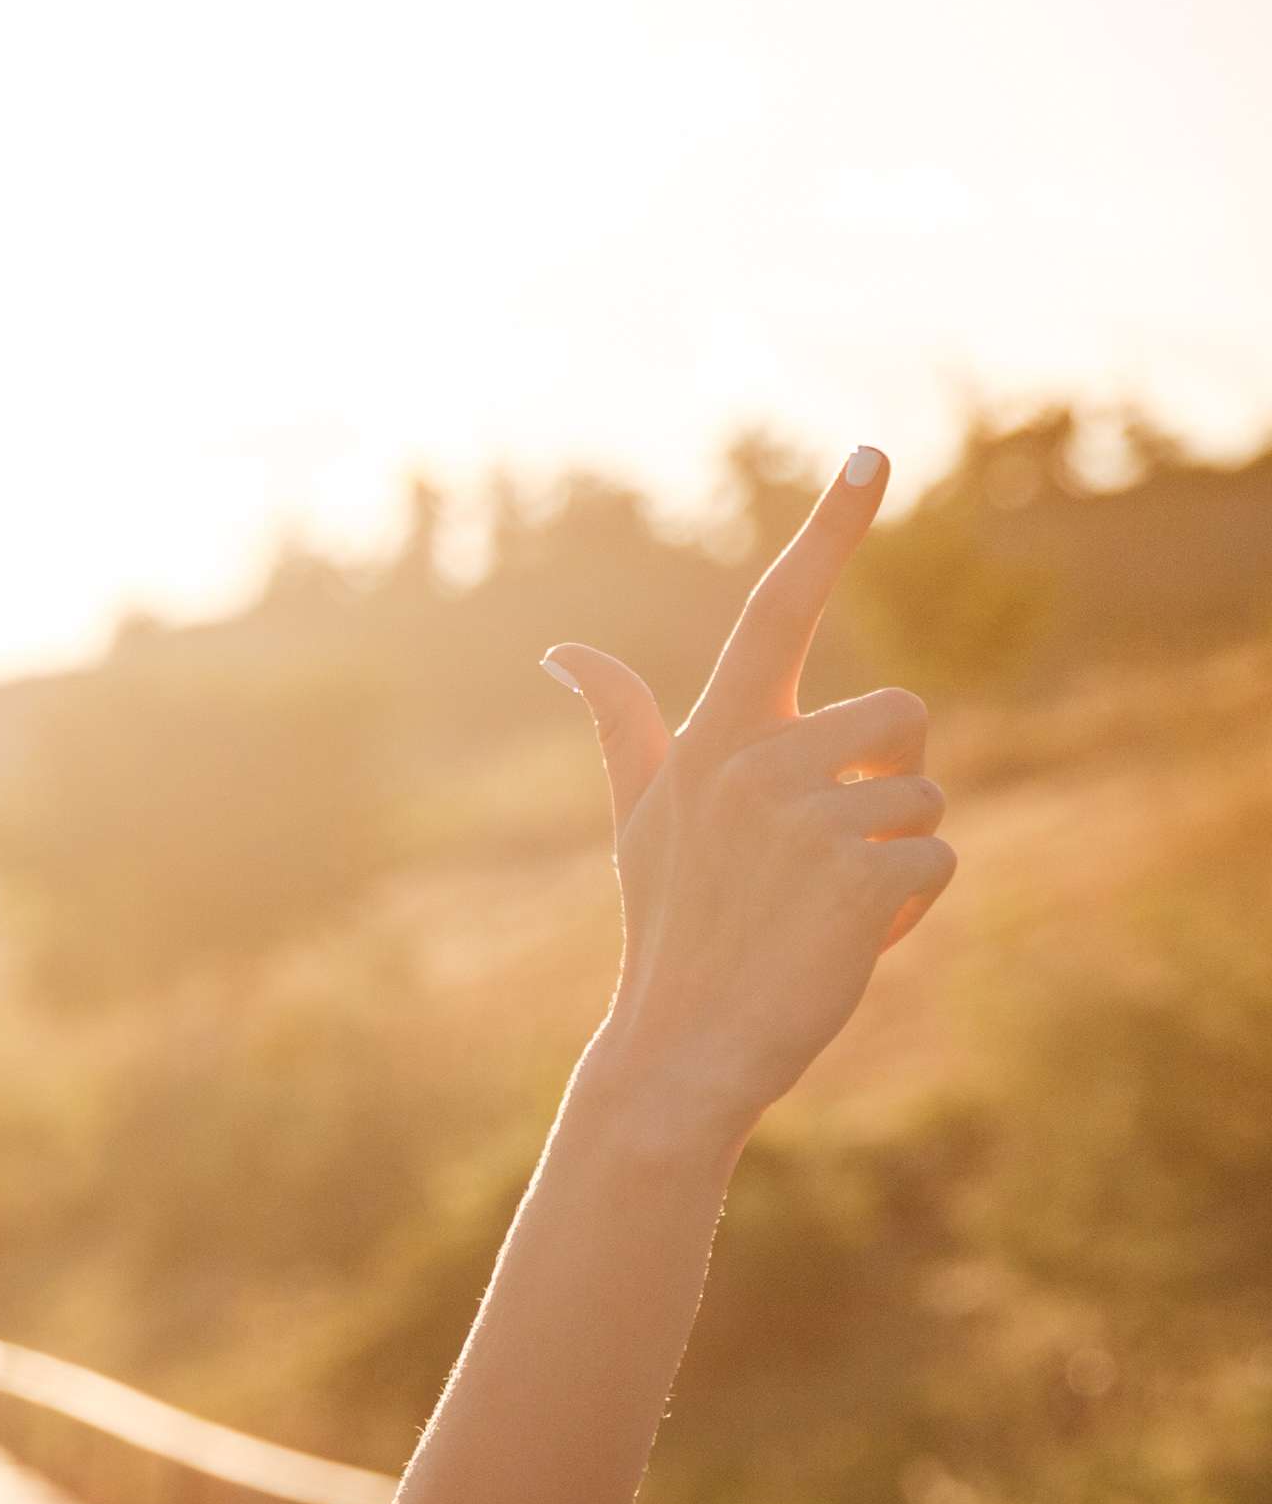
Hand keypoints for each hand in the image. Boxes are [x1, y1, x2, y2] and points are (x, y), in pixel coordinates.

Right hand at [548, 448, 953, 1149]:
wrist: (679, 1051)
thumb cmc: (671, 929)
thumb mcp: (639, 818)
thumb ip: (622, 726)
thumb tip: (563, 651)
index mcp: (712, 738)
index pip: (775, 609)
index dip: (830, 528)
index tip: (873, 453)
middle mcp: (752, 762)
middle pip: (901, 716)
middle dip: (887, 783)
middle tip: (813, 860)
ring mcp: (805, 819)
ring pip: (926, 797)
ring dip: (897, 856)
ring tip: (819, 909)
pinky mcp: (861, 876)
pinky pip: (940, 862)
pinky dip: (910, 912)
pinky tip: (843, 943)